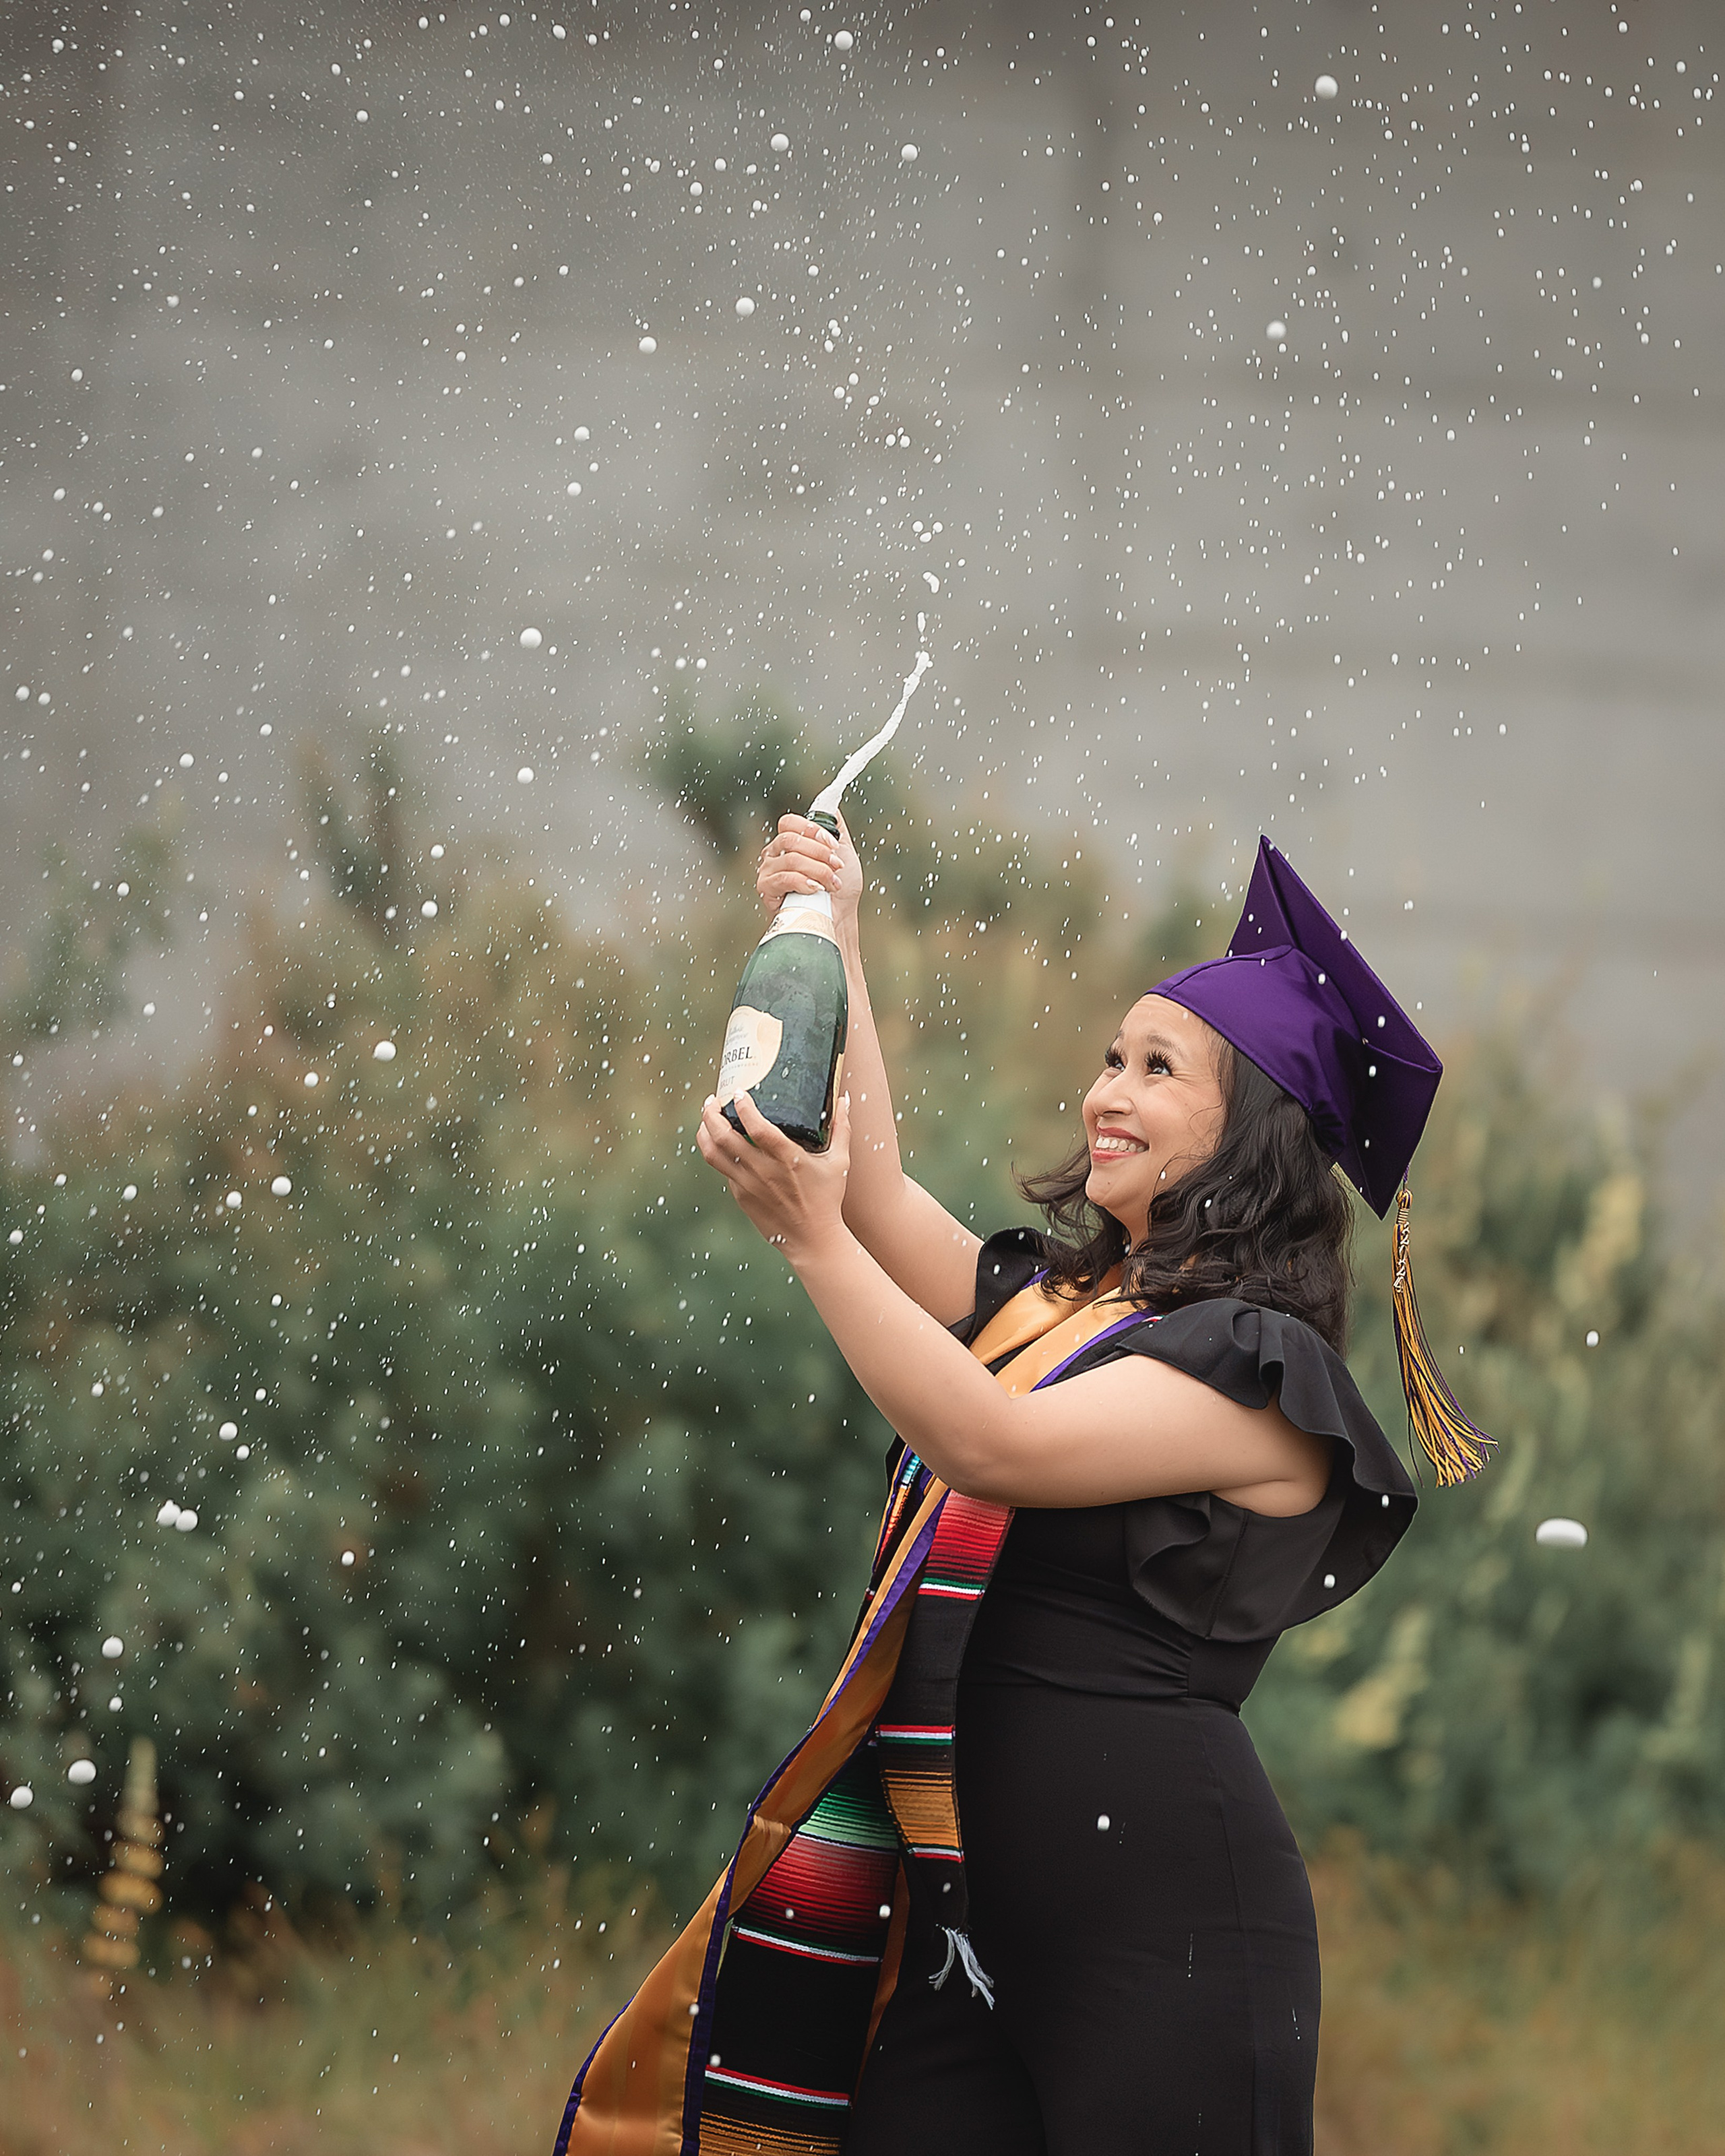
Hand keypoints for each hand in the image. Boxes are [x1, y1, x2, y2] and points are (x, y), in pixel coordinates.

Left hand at [696, 1087, 852, 1266]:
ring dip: (704, 1131)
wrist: (812, 1240)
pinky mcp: (741, 1197)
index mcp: (787, 1159)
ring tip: (706, 1118)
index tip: (738, 1093)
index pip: (756, 1127)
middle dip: (711, 1113)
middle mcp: (763, 1171)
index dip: (743, 1107)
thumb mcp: (839, 1162)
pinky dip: (718, 1152)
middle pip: (723, 1137)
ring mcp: (748, 1185)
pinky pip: (723, 1170)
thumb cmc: (827, 1200)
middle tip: (712, 1100)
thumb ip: (841, 1129)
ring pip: (713, 1153)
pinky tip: (722, 1143)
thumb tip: (844, 1100)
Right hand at [756, 812, 863, 927]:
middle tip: (837, 866)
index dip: (812, 829)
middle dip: (819, 852)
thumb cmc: (840, 890)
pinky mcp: (767, 889)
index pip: (789, 822)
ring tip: (832, 883)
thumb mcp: (844, 852)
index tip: (833, 843)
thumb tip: (832, 806)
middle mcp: (775, 854)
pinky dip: (804, 882)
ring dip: (818, 870)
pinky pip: (784, 878)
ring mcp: (769, 871)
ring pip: (791, 858)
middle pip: (790, 839)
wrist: (838, 918)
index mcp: (790, 843)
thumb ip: (835, 829)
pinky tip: (816, 889)